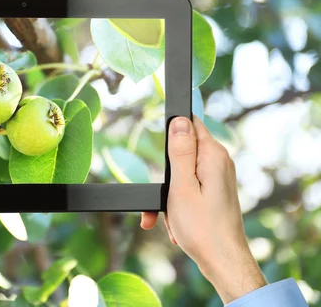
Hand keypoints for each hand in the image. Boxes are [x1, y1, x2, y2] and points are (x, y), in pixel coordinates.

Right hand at [141, 116, 266, 303]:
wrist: (223, 263)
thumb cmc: (202, 229)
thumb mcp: (181, 187)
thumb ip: (180, 152)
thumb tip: (179, 120)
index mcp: (213, 156)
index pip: (189, 123)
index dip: (171, 132)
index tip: (162, 154)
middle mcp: (219, 163)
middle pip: (181, 152)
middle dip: (164, 175)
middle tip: (160, 200)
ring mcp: (218, 178)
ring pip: (181, 174)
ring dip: (168, 195)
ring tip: (168, 217)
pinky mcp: (214, 192)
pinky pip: (188, 189)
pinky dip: (177, 205)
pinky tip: (175, 224)